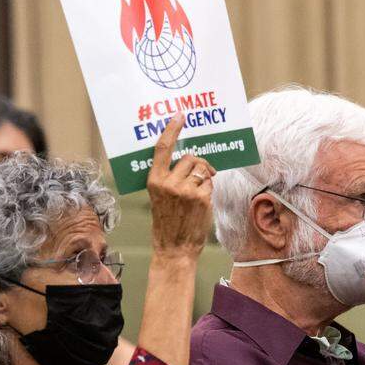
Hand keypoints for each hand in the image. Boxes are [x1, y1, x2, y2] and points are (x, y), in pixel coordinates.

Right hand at [146, 114, 214, 259]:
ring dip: (204, 177)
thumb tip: (186, 161)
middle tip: (199, 175)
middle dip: (197, 164)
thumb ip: (168, 178)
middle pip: (190, 157)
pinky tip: (201, 203)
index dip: (172, 129)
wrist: (174, 248)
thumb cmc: (167, 223)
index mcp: (154, 181)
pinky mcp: (201, 198)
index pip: (162, 149)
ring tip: (198, 192)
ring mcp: (186, 190)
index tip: (180, 115)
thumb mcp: (159, 197)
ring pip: (202, 169)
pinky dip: (209, 190)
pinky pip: (210, 183)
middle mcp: (169, 183)